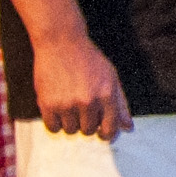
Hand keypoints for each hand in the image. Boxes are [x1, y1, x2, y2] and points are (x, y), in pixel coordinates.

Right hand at [0, 0, 125, 139]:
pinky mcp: (48, 104)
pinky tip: (57, 109)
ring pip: (71, 131)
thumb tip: (128, 127)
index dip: (106, 134)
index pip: (110, 129)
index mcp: (107, 95)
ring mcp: (67, 104)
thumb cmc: (89, 60)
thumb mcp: (111, 77)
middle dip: (86, 123)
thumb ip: (120, 104)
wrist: (61, 42)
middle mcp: (88, 101)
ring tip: (68, 105)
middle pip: (89, 131)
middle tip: (81, 108)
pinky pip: (53, 128)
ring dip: (70, 122)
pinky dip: (54, 122)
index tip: (102, 133)